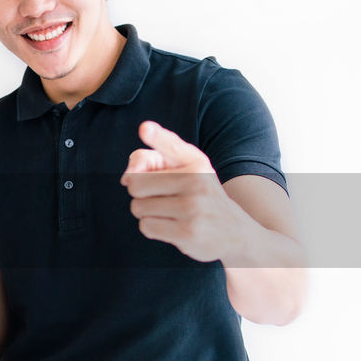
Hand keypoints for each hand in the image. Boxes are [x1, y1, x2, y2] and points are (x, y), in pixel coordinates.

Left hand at [119, 120, 246, 262]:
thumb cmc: (200, 196)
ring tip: (169, 212)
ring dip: (146, 212)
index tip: (145, 128)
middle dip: (140, 193)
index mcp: (196, 162)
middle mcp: (197, 181)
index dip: (157, 136)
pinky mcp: (187, 232)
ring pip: (138, 207)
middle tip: (161, 197)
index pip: (171, 146)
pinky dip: (152, 227)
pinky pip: (146, 226)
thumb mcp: (187, 170)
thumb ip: (153, 160)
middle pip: (136, 184)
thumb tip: (126, 177)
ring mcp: (193, 208)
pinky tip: (171, 226)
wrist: (234, 231)